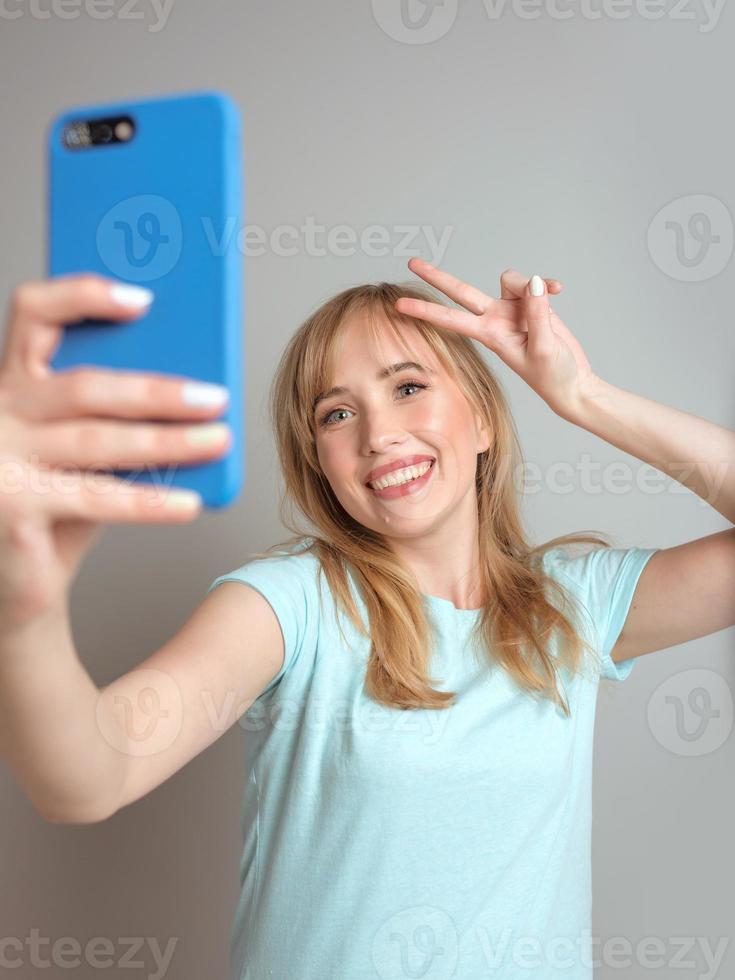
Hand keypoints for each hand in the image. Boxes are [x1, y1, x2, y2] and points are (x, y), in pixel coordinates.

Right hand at [0, 274, 231, 627]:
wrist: (16, 582)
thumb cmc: (55, 503)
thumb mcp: (80, 449)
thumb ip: (113, 417)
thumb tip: (191, 393)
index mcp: (11, 383)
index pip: (33, 314)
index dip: (84, 296)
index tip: (144, 300)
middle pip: (84, 386)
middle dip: (158, 392)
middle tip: (215, 399)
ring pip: (97, 441)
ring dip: (167, 442)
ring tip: (217, 441)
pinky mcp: (11, 508)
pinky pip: (96, 498)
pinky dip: (149, 501)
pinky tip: (189, 501)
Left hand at [395, 258, 597, 420]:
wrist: (571, 383)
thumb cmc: (553, 375)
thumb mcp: (544, 348)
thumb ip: (537, 314)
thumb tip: (534, 281)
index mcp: (490, 335)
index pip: (451, 319)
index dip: (426, 311)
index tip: (399, 306)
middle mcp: (496, 319)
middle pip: (461, 292)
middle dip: (437, 277)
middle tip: (412, 262)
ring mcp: (512, 310)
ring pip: (511, 279)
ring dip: (530, 283)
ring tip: (551, 295)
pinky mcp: (531, 305)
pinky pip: (535, 282)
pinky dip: (548, 284)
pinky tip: (560, 290)